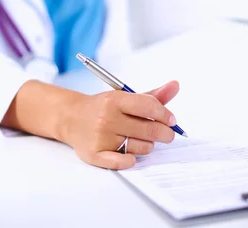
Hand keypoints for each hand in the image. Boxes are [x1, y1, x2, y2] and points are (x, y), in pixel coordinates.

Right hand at [63, 80, 179, 168]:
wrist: (71, 117)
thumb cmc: (103, 107)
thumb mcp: (124, 97)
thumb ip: (151, 95)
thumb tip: (175, 86)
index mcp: (115, 99)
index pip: (149, 106)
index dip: (165, 114)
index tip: (172, 120)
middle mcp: (107, 117)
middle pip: (149, 129)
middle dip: (165, 133)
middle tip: (167, 134)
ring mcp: (101, 137)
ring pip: (141, 147)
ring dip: (147, 145)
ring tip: (140, 139)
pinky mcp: (95, 154)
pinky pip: (124, 162)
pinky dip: (132, 160)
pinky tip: (132, 154)